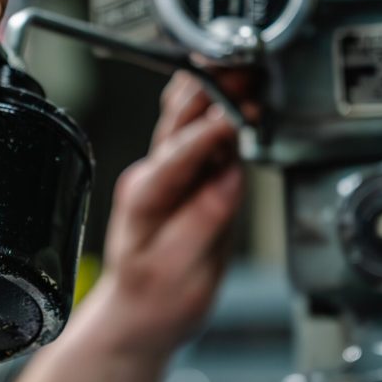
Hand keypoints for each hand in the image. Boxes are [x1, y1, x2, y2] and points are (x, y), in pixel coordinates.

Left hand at [91, 70, 243, 358]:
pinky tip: (226, 89)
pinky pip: (195, 133)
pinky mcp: (181, 177)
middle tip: (242, 69)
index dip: (208, 133)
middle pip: (177, 124)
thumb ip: (200, 226)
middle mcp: (149, 178)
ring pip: (183, 121)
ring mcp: (163, 174)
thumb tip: (227, 183)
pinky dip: (212, 108)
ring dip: (210, 91)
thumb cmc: (155, 301)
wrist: (138, 314)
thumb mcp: (180, 276)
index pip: (177, 156)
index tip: (236, 114)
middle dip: (210, 94)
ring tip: (239, 67)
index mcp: (144, 200)